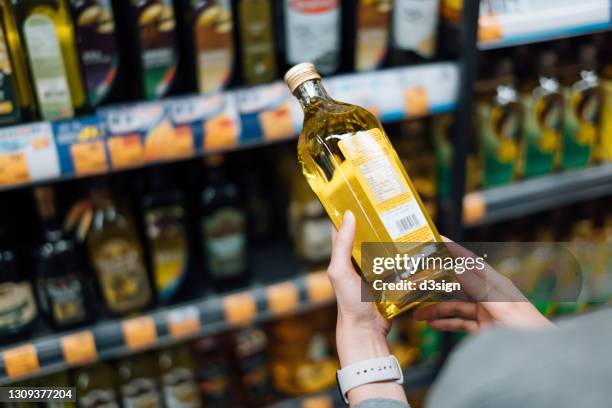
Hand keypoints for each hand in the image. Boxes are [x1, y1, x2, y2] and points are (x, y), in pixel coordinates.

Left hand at [328, 211, 406, 405]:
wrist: (367, 331)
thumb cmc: (349, 302)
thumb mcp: (340, 271)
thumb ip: (342, 245)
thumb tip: (349, 216)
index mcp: (345, 254)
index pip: (346, 226)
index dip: (352, 209)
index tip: (363, 193)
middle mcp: (360, 258)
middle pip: (370, 233)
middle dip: (381, 220)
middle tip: (393, 205)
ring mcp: (376, 268)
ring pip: (387, 246)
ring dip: (396, 236)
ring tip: (409, 220)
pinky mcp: (391, 278)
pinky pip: (400, 262)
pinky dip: (407, 254)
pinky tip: (417, 244)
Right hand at [413, 238, 552, 332]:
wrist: (539, 354)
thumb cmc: (528, 328)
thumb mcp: (501, 306)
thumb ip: (478, 287)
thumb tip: (459, 267)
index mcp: (495, 283)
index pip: (470, 261)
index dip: (454, 249)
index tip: (437, 239)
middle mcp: (488, 294)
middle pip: (457, 283)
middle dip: (437, 282)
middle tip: (417, 278)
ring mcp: (485, 311)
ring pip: (454, 306)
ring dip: (436, 309)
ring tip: (418, 314)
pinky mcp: (483, 328)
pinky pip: (459, 323)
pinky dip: (445, 323)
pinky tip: (432, 324)